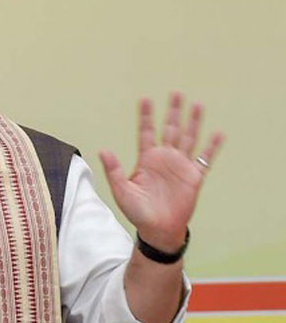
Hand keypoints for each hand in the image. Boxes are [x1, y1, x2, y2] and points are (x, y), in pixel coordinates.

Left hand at [99, 93, 223, 252]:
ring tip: (198, 104)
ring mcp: (180, 166)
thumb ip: (114, 170)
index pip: (147, 132)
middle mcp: (164, 158)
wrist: (158, 229)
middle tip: (176, 92)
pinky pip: (205, 158)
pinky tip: (218, 133)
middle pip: (170, 129)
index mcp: (147, 159)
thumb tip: (103, 150)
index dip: (146, 116)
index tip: (145, 98)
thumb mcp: (122, 191)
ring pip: (188, 138)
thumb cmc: (138, 212)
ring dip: (193, 122)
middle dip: (173, 111)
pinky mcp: (194, 177)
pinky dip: (212, 146)